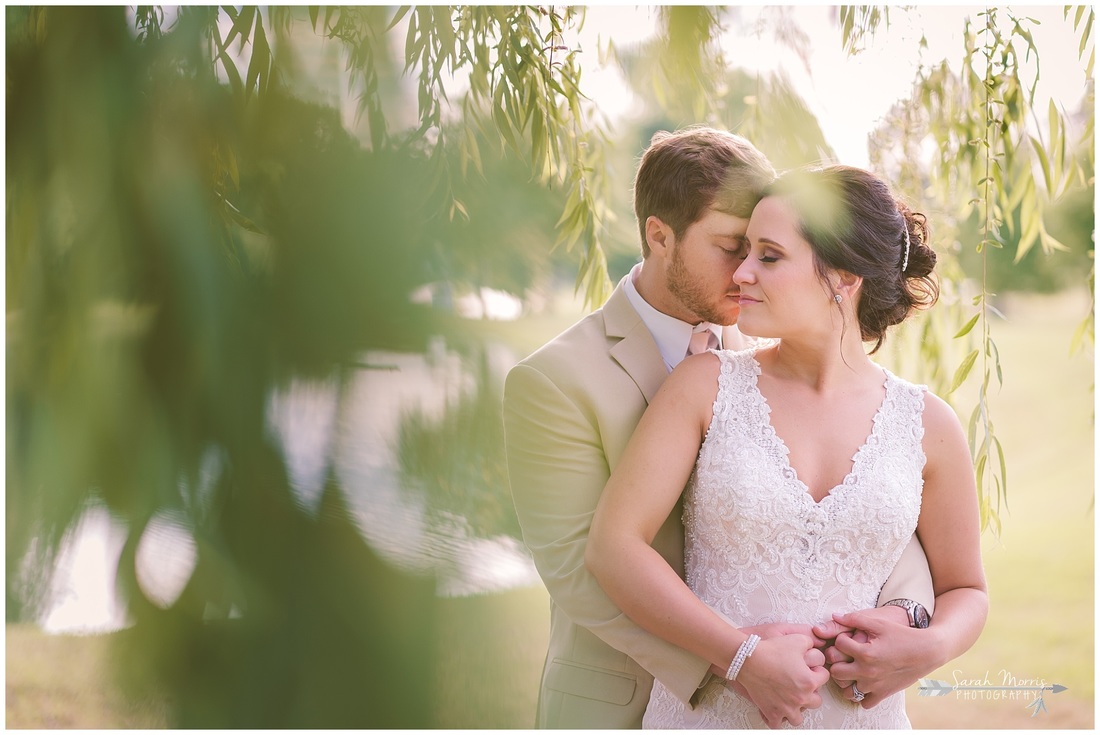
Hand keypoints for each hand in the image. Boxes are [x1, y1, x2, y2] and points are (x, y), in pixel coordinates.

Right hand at [736, 634, 829, 727]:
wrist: (748, 659)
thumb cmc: (771, 650)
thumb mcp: (797, 639)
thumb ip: (811, 642)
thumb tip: (816, 645)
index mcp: (809, 682)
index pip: (824, 678)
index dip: (816, 670)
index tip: (807, 667)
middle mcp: (800, 698)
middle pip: (816, 701)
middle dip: (810, 692)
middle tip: (800, 684)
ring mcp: (786, 708)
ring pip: (798, 718)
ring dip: (796, 709)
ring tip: (789, 699)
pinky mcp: (771, 713)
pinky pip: (777, 725)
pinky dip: (777, 719)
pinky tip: (775, 709)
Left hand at [812, 607, 939, 707]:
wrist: (926, 652)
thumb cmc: (903, 635)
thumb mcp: (879, 623)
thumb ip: (855, 619)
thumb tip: (835, 616)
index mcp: (865, 653)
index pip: (837, 645)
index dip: (841, 639)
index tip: (848, 639)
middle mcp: (868, 672)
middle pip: (836, 672)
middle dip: (837, 662)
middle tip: (846, 657)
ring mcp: (875, 685)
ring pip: (847, 691)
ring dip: (847, 681)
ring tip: (853, 670)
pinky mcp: (883, 694)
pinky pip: (864, 703)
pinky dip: (861, 695)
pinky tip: (864, 682)